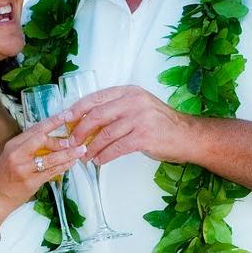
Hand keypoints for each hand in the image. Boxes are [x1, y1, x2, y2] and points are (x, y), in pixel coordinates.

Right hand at [0, 116, 85, 213]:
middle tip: (74, 140)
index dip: (53, 121)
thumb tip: (49, 135)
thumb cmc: (5, 176)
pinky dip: (64, 166)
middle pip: (42, 139)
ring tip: (81, 150)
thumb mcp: (12, 156)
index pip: (36, 128)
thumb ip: (28, 145)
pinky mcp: (31, 182)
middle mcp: (17, 154)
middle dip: (60, 140)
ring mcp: (24, 169)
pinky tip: (72, 163)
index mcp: (13, 145)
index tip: (67, 115)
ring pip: (51, 158)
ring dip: (68, 154)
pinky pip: (52, 172)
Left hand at [64, 85, 194, 166]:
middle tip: (71, 142)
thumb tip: (88, 121)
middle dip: (79, 130)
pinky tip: (99, 160)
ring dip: (91, 147)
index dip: (77, 108)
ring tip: (85, 156)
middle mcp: (133, 102)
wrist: (187, 136)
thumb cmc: (161, 124)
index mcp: (129, 92)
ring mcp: (139, 119)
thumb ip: (117, 109)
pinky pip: (116, 148)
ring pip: (104, 134)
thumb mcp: (140, 107)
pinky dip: (104, 156)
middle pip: (96, 115)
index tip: (65, 118)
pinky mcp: (143, 137)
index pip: (96, 97)